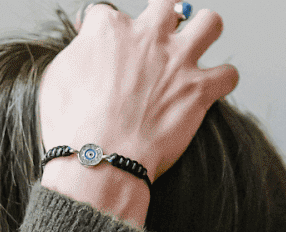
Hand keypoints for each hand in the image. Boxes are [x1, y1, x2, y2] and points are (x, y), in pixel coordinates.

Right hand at [42, 2, 237, 185]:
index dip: (102, 32)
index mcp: (110, 30)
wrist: (98, 162)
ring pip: (210, 23)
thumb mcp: (57, 80)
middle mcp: (148, 37)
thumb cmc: (72, 128)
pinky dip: (221, 81)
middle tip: (155, 41)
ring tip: (192, 53)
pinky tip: (210, 90)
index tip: (102, 50)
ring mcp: (178, 61)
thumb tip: (86, 50)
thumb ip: (78, 54)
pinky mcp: (199, 91)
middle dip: (162, 19)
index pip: (108, 13)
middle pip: (167, 4)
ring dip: (203, 34)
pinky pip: (228, 74)